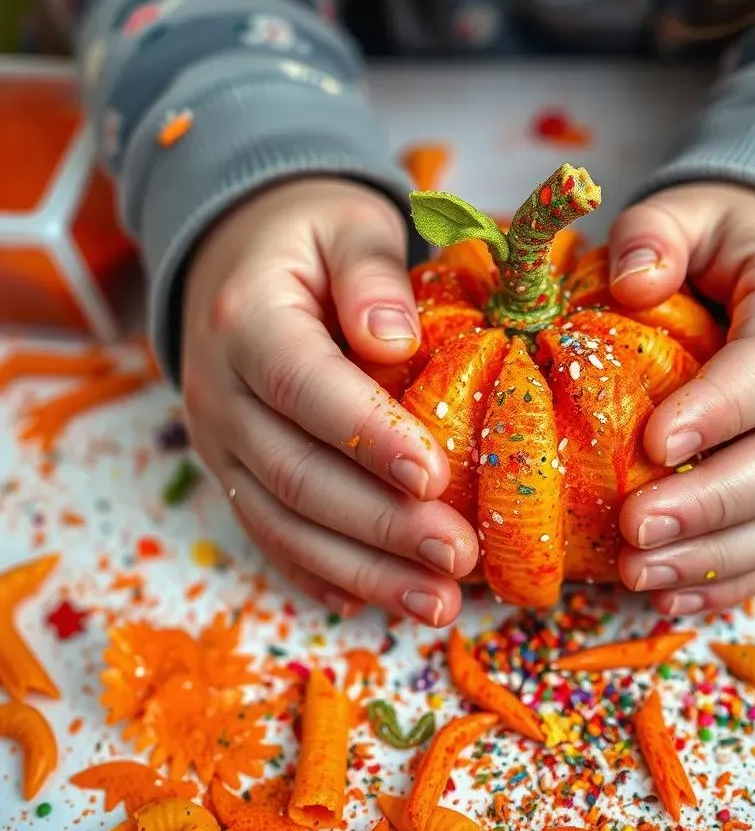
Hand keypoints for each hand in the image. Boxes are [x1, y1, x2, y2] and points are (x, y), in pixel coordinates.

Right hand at [181, 178, 478, 625]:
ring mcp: (222, 442)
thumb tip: (395, 339)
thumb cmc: (310, 238)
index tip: (433, 474)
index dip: (367, 435)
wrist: (239, 257)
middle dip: (381, 524)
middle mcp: (220, 392)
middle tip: (457, 557)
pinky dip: (324, 574)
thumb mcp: (345, 225)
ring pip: (284, 523)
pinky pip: (272, 535)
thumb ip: (370, 274)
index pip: (303, 385)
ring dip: (362, 571)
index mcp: (245, 320)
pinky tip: (378, 602)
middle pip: (297, 472)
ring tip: (437, 604)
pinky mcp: (236, 473)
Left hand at [609, 183, 754, 614]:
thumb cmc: (735, 245)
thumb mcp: (693, 212)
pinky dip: (736, 576)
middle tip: (634, 530)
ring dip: (720, 556)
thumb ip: (656, 232)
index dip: (720, 410)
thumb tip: (633, 285)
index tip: (652, 443)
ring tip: (640, 575)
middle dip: (712, 502)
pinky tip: (672, 596)